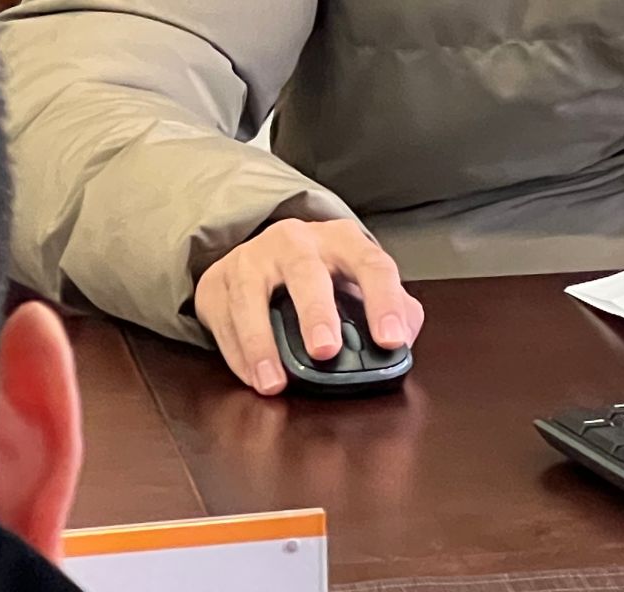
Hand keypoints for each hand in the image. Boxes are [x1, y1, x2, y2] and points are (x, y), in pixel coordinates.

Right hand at [195, 219, 424, 395]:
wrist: (261, 256)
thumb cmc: (320, 274)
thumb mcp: (358, 281)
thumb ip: (392, 306)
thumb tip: (405, 338)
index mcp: (341, 240)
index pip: (371, 264)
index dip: (384, 301)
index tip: (391, 339)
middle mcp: (295, 241)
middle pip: (306, 272)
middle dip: (316, 312)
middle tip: (325, 351)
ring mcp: (252, 257)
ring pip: (252, 296)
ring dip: (263, 343)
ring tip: (275, 384)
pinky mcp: (217, 280)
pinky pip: (224, 319)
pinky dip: (238, 353)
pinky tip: (254, 377)